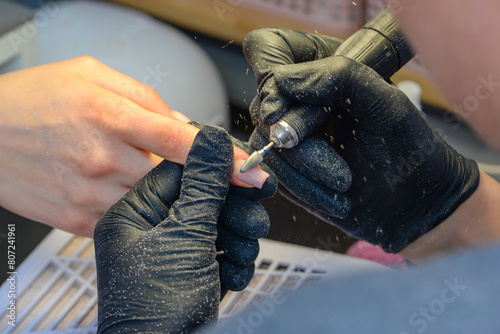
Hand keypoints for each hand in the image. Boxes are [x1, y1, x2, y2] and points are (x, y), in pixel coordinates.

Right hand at [0, 57, 267, 235]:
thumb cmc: (32, 100)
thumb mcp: (91, 76)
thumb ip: (145, 98)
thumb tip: (180, 124)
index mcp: (110, 117)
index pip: (183, 143)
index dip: (225, 160)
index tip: (251, 173)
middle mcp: (103, 159)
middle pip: (174, 178)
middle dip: (190, 176)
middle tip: (189, 168)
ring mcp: (90, 194)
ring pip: (152, 202)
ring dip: (161, 191)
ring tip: (136, 170)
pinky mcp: (78, 220)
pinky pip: (125, 219)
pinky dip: (135, 206)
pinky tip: (118, 186)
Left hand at [95, 125, 274, 332]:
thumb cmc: (157, 309)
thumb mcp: (186, 236)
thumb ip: (204, 185)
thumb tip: (213, 140)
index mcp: (133, 215)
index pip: (179, 170)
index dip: (216, 167)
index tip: (247, 167)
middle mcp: (148, 232)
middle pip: (202, 199)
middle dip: (232, 211)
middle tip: (253, 216)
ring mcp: (170, 253)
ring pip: (215, 226)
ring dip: (237, 238)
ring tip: (243, 252)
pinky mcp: (190, 271)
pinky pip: (217, 251)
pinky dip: (232, 260)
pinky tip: (233, 272)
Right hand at [269, 56, 479, 252]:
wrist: (416, 205)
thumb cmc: (410, 149)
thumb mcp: (385, 104)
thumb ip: (340, 77)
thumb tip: (282, 78)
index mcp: (325, 73)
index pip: (271, 56)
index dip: (269, 84)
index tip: (277, 111)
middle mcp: (304, 103)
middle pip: (265, 112)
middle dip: (302, 145)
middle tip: (340, 169)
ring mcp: (294, 139)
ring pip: (266, 148)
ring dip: (305, 172)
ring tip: (344, 184)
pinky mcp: (290, 171)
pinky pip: (275, 177)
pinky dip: (305, 191)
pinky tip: (338, 200)